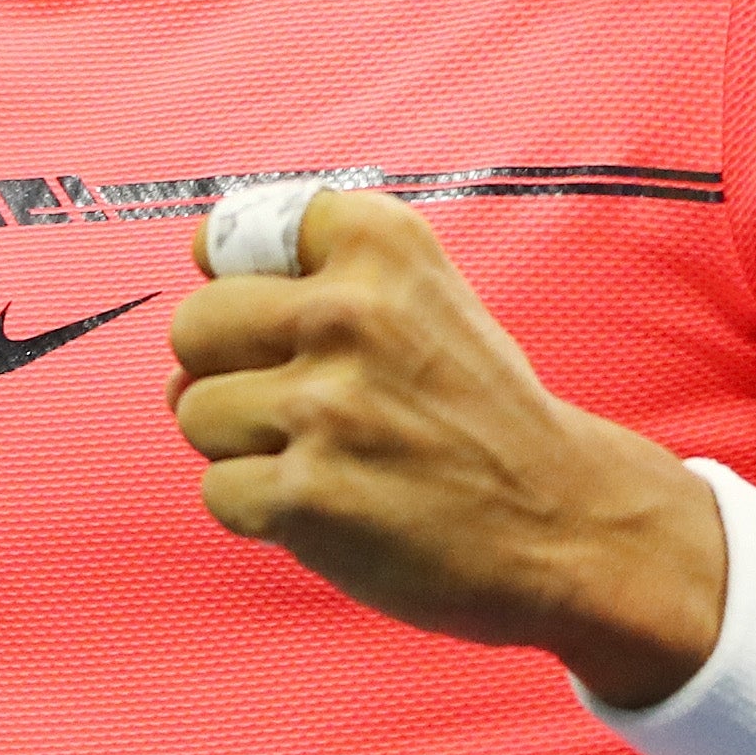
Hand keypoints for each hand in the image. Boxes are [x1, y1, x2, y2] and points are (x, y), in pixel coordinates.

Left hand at [166, 188, 724, 706]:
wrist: (566, 520)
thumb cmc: (474, 410)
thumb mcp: (423, 296)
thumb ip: (316, 271)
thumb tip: (188, 296)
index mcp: (380, 245)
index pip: (228, 234)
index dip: (240, 283)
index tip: (285, 319)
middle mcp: (350, 313)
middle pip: (192, 327)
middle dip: (225, 371)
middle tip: (300, 404)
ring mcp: (327, 407)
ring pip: (194, 412)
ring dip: (242, 446)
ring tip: (325, 457)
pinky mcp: (309, 495)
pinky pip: (218, 491)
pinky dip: (259, 510)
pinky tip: (329, 507)